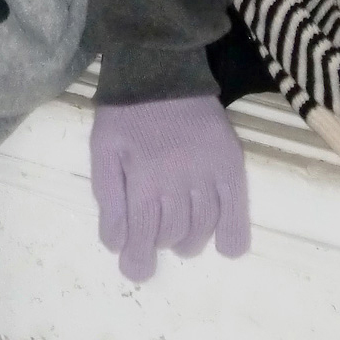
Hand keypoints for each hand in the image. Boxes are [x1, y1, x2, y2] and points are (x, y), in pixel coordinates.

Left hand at [90, 94, 250, 289]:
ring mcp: (208, 175)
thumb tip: (116, 244)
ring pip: (202, 229)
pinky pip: (236, 213)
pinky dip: (232, 237)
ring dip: (189, 241)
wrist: (162, 70)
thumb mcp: (103, 152)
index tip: (136, 269)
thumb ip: (108, 198)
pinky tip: (224, 246)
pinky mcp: (230, 166)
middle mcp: (179, 182)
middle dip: (159, 242)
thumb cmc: (126, 114)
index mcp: (144, 180)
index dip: (137, 262)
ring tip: (180, 232)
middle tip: (154, 230)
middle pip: (172, 236)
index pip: (142, 236)